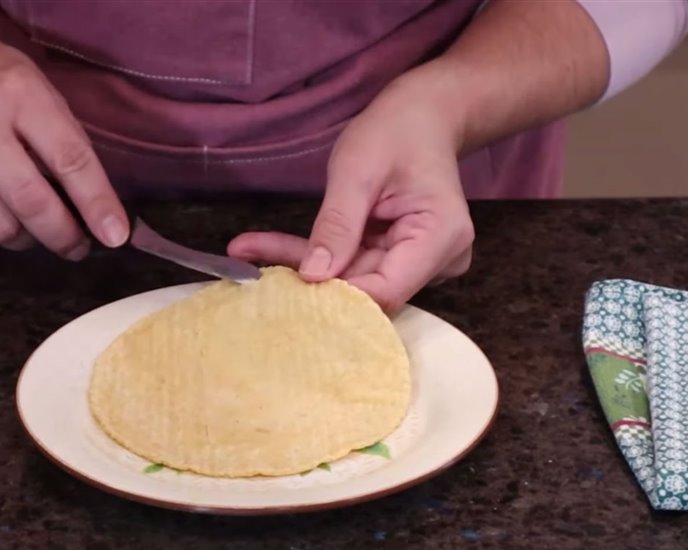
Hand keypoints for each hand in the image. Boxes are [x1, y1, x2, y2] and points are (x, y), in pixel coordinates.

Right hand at [0, 21, 126, 258]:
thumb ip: (62, 139)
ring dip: (26, 237)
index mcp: (18, 94)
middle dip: (64, 237)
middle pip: (31, 204)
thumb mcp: (33, 85)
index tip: (116, 235)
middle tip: (78, 246)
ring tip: (32, 223)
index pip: (69, 159)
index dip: (96, 204)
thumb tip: (95, 206)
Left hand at [228, 66, 473, 309]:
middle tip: (246, 259)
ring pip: (357, 278)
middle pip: (369, 287)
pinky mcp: (405, 259)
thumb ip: (337, 225)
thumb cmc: (396, 131)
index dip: (337, 296)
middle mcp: (441, 259)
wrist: (424, 116)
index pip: (386, 289)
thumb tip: (312, 276)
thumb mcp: (357, 170)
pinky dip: (320, 254)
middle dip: (311, 275)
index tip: (284, 286)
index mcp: (441, 236)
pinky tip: (270, 246)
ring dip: (307, 264)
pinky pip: (358, 265)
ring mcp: (425, 263)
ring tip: (247, 248)